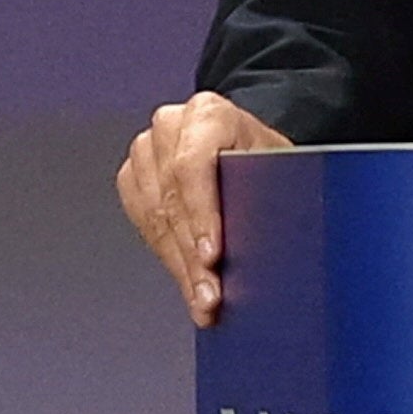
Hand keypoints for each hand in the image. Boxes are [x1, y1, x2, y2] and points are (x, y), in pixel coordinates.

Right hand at [114, 92, 295, 323]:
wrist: (244, 150)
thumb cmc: (265, 159)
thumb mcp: (279, 167)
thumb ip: (270, 191)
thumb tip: (277, 237)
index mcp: (208, 113)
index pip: (192, 164)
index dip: (202, 214)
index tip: (213, 256)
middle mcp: (170, 125)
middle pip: (171, 197)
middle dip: (192, 255)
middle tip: (211, 296)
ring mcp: (146, 150)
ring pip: (154, 216)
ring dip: (180, 264)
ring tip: (203, 300)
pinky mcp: (133, 177)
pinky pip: (142, 223)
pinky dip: (168, 257)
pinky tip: (188, 282)